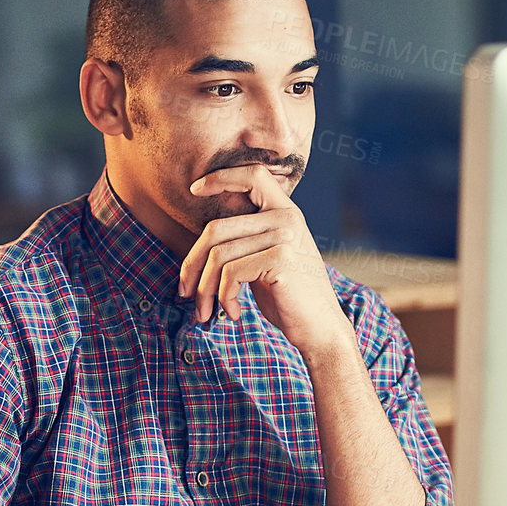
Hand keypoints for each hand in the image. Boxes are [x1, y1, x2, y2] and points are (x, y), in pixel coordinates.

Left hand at [177, 165, 351, 357]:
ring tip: (205, 312)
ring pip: (218, 255)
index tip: (195, 189)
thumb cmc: (289, 299)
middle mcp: (287, 218)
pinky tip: (233, 313)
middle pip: (217, 228)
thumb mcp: (266, 261)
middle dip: (191, 263)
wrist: (321, 330)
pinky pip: (231, 273)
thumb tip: (203, 239)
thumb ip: (246, 242)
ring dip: (205, 289)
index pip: (252, 175)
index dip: (221, 177)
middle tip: (184, 291)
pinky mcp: (281, 259)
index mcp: (285, 212)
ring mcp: (285, 237)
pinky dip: (224, 298)